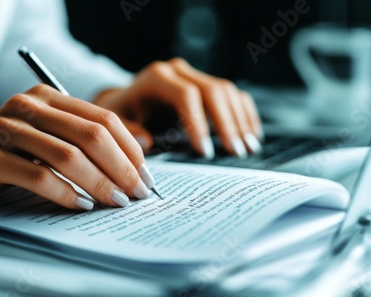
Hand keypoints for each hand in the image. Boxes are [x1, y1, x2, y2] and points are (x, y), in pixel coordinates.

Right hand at [0, 85, 155, 208]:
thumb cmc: (13, 149)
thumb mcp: (50, 135)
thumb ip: (85, 139)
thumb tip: (137, 158)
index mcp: (51, 97)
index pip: (104, 119)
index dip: (131, 149)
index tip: (147, 176)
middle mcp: (30, 106)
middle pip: (91, 135)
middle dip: (122, 168)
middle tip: (137, 193)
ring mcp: (8, 129)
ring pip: (67, 155)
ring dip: (99, 182)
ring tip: (115, 202)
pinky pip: (38, 176)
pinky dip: (65, 193)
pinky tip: (82, 205)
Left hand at [93, 58, 262, 158]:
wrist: (129, 100)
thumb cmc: (123, 114)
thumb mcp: (118, 122)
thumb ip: (128, 131)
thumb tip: (147, 142)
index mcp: (156, 77)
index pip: (186, 95)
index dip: (198, 123)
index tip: (204, 152)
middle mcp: (178, 71)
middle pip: (213, 91)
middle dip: (227, 123)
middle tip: (236, 152)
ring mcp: (195, 74)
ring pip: (227, 91)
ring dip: (240, 120)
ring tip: (249, 148)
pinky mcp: (205, 83)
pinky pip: (232, 94)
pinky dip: (244, 114)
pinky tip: (252, 135)